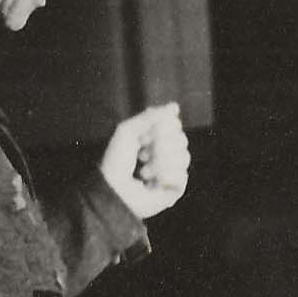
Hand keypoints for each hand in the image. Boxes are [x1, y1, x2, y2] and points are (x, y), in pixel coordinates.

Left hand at [99, 103, 190, 219]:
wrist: (112, 190)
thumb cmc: (116, 162)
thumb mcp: (128, 130)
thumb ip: (151, 116)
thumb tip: (174, 106)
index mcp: (156, 139)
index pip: (175, 125)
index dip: (160, 129)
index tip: (142, 138)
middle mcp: (167, 154)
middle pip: (182, 140)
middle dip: (160, 146)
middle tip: (141, 156)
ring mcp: (172, 172)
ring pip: (184, 157)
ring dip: (160, 163)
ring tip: (144, 173)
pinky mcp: (175, 189)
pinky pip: (182, 176)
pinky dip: (164, 177)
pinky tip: (152, 184)